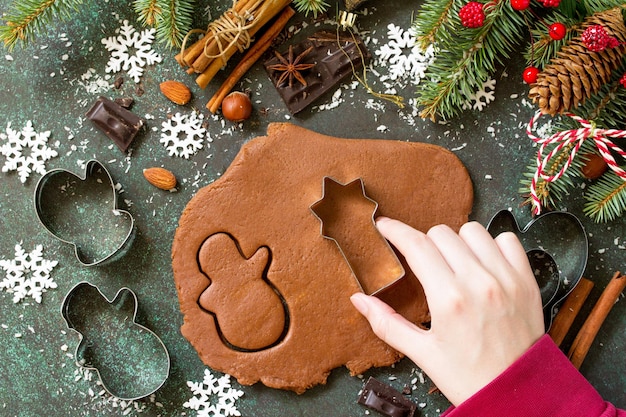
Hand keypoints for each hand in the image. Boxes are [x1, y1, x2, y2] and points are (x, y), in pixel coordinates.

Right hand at [350, 217, 543, 405]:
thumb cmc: (469, 377)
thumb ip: (387, 323)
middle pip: (441, 233)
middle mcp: (478, 282)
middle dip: (425, 243)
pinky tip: (484, 264)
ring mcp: (506, 279)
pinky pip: (508, 239)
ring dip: (458, 242)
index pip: (416, 245)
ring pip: (473, 230)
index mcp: (448, 299)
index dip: (395, 230)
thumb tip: (359, 300)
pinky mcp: (526, 280)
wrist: (517, 394)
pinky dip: (493, 245)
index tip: (384, 226)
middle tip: (424, 263)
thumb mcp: (423, 354)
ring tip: (456, 263)